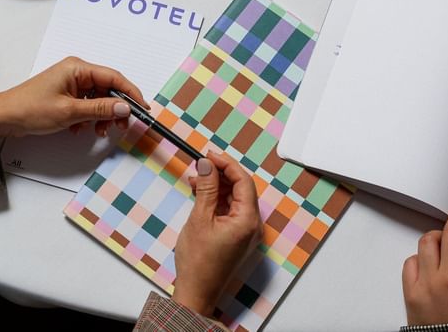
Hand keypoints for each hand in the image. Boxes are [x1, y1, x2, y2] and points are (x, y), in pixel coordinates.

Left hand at [0, 56, 146, 138]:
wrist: (4, 118)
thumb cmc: (30, 109)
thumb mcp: (70, 112)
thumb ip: (100, 109)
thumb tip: (125, 107)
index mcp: (78, 68)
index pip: (114, 77)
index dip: (131, 93)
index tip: (143, 108)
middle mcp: (77, 72)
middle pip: (108, 89)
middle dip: (115, 108)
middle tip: (121, 126)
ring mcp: (71, 84)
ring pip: (99, 99)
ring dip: (102, 116)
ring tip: (99, 131)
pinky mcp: (67, 96)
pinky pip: (87, 105)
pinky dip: (89, 118)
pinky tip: (81, 129)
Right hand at [172, 152, 261, 316]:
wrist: (196, 292)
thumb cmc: (198, 262)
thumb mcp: (199, 218)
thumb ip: (206, 188)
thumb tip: (207, 165)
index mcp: (248, 220)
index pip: (243, 181)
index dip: (226, 164)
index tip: (209, 155)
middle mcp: (252, 225)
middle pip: (241, 188)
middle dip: (221, 174)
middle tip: (201, 164)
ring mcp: (246, 231)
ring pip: (235, 198)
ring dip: (217, 186)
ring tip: (195, 179)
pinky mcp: (238, 236)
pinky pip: (231, 210)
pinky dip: (217, 200)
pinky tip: (200, 194)